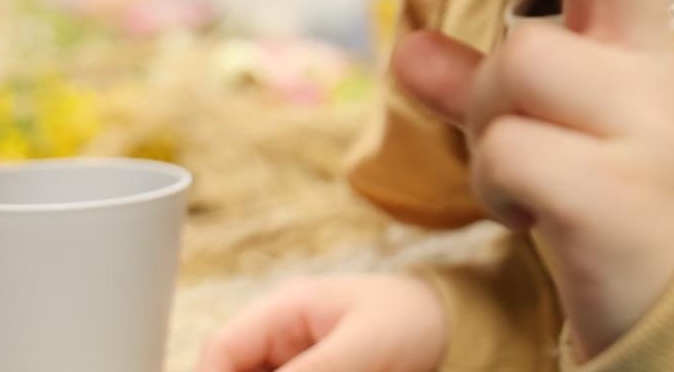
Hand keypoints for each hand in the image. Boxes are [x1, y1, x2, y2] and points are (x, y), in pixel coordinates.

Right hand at [196, 273, 446, 371]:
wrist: (453, 323)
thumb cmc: (412, 321)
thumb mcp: (363, 349)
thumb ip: (312, 371)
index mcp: (285, 308)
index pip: (220, 350)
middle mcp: (280, 333)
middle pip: (234, 369)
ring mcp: (295, 355)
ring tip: (340, 370)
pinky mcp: (313, 369)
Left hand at [394, 0, 673, 359]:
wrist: (670, 300)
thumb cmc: (595, 193)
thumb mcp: (534, 122)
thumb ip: (475, 77)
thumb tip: (405, 44)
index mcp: (629, 35)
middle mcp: (649, 60)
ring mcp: (647, 119)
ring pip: (518, 64)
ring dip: (487, 120)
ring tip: (524, 172)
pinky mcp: (626, 187)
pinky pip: (512, 150)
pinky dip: (497, 184)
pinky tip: (535, 211)